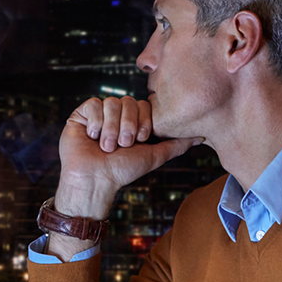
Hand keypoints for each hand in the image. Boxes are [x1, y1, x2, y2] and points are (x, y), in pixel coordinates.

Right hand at [49, 97, 199, 258]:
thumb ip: (176, 144)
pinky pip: (93, 104)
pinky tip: (93, 137)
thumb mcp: (154, 156)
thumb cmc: (123, 171)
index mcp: (132, 121)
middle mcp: (115, 115)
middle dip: (128, 126)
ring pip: (111, 103)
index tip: (141, 140)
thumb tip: (201, 136)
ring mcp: (98, 114)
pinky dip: (96, 123)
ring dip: (112, 128)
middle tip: (123, 145)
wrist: (96, 180)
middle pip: (128, 101)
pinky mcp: (81, 115)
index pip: (143, 105)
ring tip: (107, 146)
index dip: (144, 121)